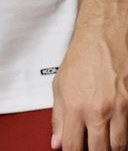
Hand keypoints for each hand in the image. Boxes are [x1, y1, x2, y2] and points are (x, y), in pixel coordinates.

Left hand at [51, 16, 127, 150]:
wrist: (104, 38)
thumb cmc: (81, 58)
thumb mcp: (60, 85)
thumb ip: (58, 117)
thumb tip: (57, 142)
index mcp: (75, 107)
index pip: (73, 145)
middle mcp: (98, 111)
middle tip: (90, 148)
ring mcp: (119, 109)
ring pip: (119, 146)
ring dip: (111, 149)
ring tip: (104, 145)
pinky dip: (123, 137)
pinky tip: (116, 136)